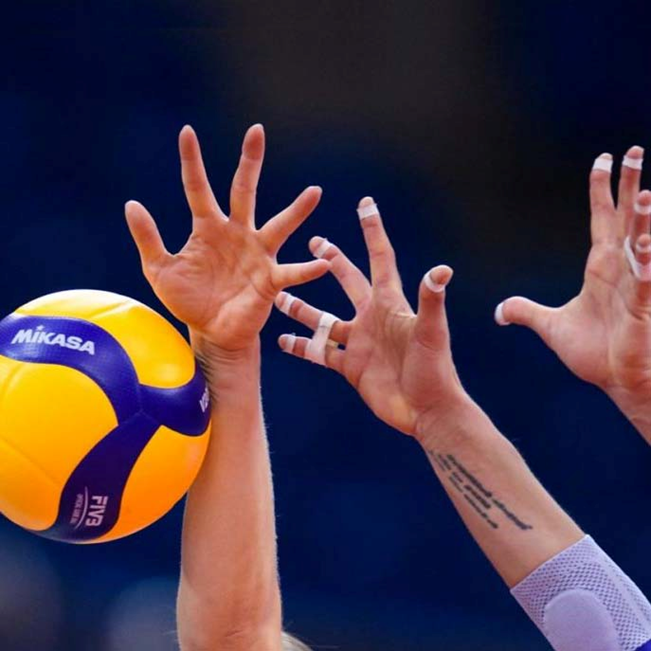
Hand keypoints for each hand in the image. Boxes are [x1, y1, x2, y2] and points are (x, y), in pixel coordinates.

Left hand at [125, 124, 328, 352]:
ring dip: (297, 211)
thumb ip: (148, 238)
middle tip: (256, 132)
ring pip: (278, 226)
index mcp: (208, 228)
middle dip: (250, 162)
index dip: (192, 161)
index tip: (187, 131)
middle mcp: (237, 233)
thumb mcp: (160, 269)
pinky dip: (307, 269)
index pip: (198, 188)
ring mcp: (257, 255)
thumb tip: (131, 203)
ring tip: (314, 192)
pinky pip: (291, 272)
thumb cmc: (189, 300)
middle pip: (245, 191)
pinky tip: (323, 263)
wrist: (212, 332)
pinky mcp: (270, 280)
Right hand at [274, 197, 465, 436]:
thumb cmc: (433, 370)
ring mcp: (359, 342)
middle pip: (348, 282)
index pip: (380, 259)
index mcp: (390, 304)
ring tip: (279, 296)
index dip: (373, 232)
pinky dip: (302, 346)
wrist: (425, 411)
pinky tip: (282, 341)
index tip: (366, 205)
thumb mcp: (431, 333)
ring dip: (303, 307)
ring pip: (324, 319)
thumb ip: (430, 302)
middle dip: (332, 261)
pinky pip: (320, 353)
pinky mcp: (350, 366)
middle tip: (314, 242)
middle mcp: (372, 318)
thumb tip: (441, 269)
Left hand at [496, 147, 650, 427]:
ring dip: (644, 220)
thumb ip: (525, 312)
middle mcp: (621, 270)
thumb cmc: (593, 352)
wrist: (614, 380)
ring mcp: (634, 288)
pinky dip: (648, 264)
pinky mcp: (642, 311)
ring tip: (645, 192)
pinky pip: (647, 283)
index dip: (602, 191)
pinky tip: (648, 244)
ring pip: (641, 245)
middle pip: (625, 220)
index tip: (603, 159)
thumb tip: (499, 311)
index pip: (602, 220)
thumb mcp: (550, 326)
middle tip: (633, 151)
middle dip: (629, 186)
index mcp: (601, 268)